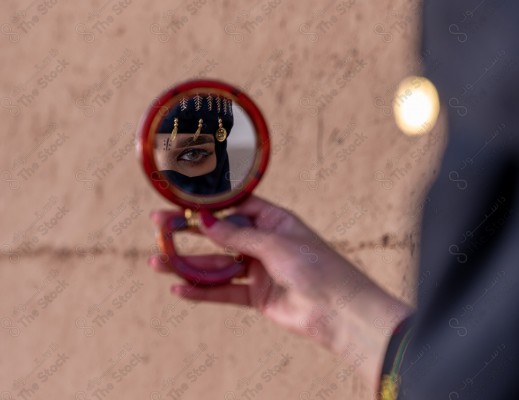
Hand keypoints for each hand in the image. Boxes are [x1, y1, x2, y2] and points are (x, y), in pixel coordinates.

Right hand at [149, 195, 412, 390]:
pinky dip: (203, 291)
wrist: (338, 311)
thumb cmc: (316, 267)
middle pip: (221, 234)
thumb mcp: (275, 244)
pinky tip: (179, 288)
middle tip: (158, 226)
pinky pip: (224, 292)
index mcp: (275, 221)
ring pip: (218, 265)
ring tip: (157, 261)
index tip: (182, 201)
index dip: (210, 204)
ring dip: (189, 264)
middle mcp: (265, 243)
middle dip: (190, 232)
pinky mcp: (256, 297)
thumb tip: (206, 221)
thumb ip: (239, 235)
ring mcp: (259, 270)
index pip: (237, 206)